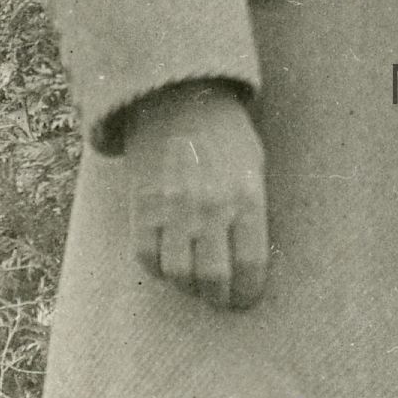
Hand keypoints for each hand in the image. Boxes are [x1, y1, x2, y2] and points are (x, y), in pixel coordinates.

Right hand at [126, 81, 268, 311]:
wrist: (176, 97)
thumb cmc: (224, 133)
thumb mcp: (254, 166)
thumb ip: (252, 211)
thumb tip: (248, 259)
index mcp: (246, 198)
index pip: (251, 265)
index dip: (248, 292)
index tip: (245, 299)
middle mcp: (210, 207)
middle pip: (213, 277)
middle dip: (218, 297)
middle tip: (219, 298)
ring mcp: (173, 208)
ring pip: (178, 273)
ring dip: (187, 286)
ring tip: (194, 283)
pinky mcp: (142, 205)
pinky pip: (146, 256)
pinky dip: (158, 268)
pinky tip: (168, 262)